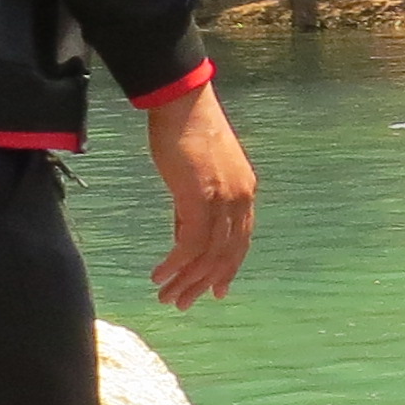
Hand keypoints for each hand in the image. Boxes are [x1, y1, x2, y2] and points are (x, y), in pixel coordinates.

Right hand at [144, 83, 255, 308]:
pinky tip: (160, 274)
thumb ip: (194, 204)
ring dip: (186, 280)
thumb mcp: (196, 174)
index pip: (240, 241)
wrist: (181, 101)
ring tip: (167, 297)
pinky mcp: (199, 197)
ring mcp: (223, 199)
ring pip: (209, 254)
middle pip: (226, 254)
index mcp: (244, 193)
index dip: (227, 269)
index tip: (215, 291)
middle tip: (183, 303)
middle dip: (203, 283)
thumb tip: (182, 233)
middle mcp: (240, 199)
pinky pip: (191, 243)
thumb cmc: (184, 131)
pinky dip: (176, 263)